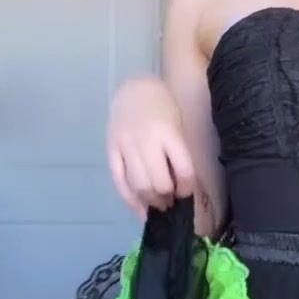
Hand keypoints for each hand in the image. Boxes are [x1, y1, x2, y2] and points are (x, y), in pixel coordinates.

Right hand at [106, 77, 195, 218]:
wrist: (134, 89)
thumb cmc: (162, 108)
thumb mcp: (177, 127)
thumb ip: (178, 154)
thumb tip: (181, 187)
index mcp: (169, 133)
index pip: (183, 171)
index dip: (187, 188)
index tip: (185, 193)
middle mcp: (146, 141)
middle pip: (158, 182)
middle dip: (167, 198)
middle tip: (170, 203)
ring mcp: (126, 146)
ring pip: (138, 186)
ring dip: (150, 202)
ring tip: (158, 205)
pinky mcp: (111, 150)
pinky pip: (119, 181)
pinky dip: (130, 200)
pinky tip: (139, 209)